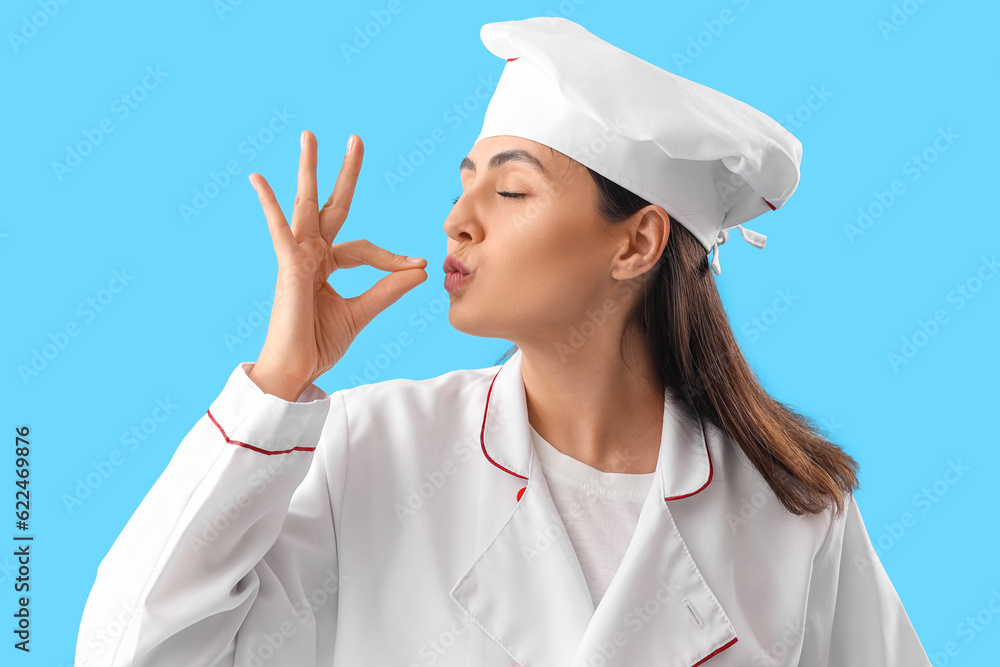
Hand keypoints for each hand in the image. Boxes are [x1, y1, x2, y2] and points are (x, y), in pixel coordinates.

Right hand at [247, 131, 426, 400]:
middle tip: (356, 139)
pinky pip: (280, 231)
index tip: (416, 264)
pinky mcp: (287, 268)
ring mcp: (297, 258)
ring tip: (310, 136)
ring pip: (306, 206)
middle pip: (331, 206)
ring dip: (309, 170)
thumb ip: (387, 289)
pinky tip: (257, 179)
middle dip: (343, 173)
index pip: (366, 249)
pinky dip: (269, 205)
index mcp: (327, 266)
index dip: (392, 257)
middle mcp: (311, 255)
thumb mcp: (362, 313)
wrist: (296, 371)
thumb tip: (419, 270)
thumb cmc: (319, 344)